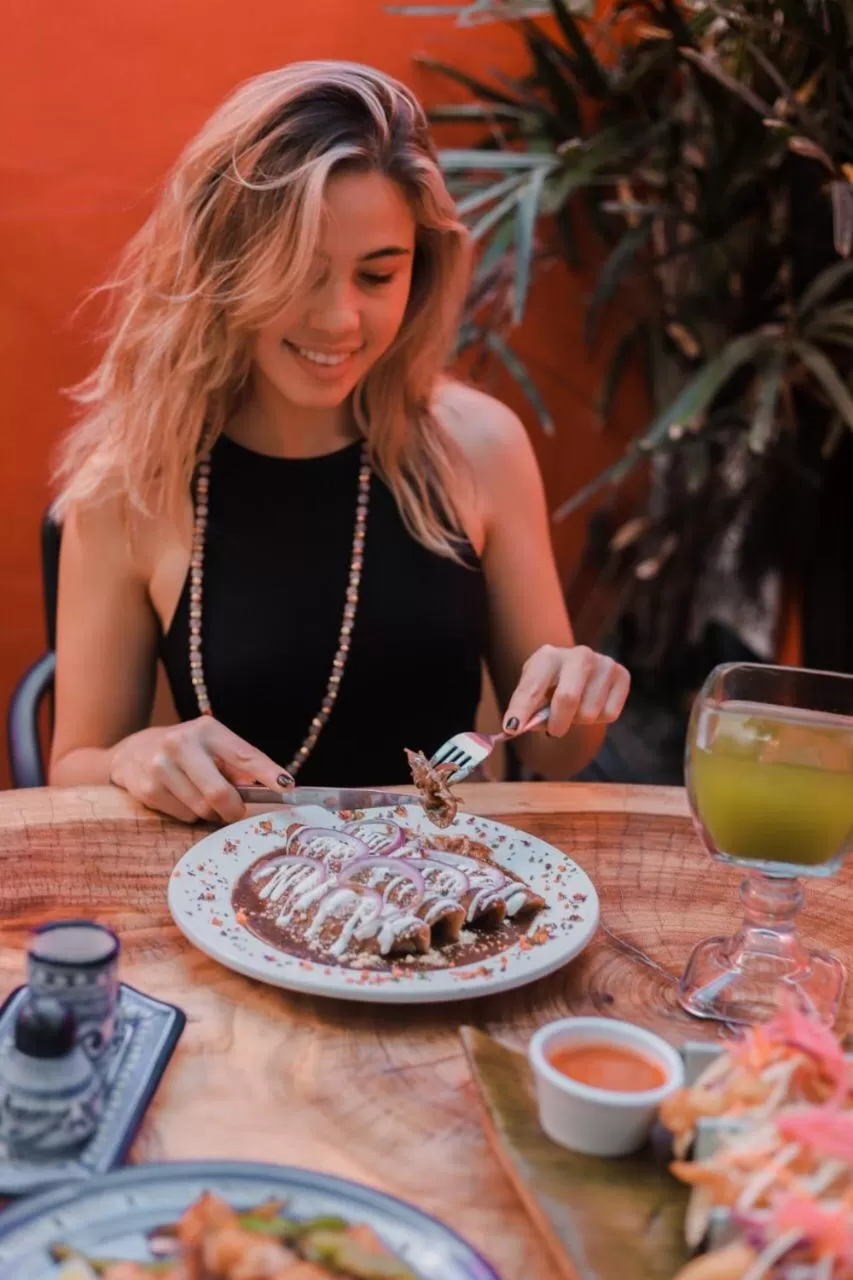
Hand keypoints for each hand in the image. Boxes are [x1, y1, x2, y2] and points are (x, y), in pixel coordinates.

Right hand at [109, 717, 292, 823]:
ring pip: (202, 809)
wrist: (133, 751)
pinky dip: (189, 813)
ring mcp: (160, 767)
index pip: (244, 755)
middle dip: (234, 809)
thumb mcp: (212, 747)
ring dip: (209, 811)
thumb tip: (266, 789)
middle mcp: (181, 743)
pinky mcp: (147, 789)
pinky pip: (183, 815)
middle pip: (219, 792)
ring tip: (200, 795)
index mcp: (207, 729)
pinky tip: (180, 797)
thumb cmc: (187, 752)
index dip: (267, 772)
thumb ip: (238, 767)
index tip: (286, 786)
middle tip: (236, 811)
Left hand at [503, 645, 629, 737]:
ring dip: (578, 721)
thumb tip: (515, 728)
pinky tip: (592, 704)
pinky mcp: (622, 675)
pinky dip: (598, 719)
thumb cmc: (551, 684)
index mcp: (548, 655)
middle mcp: (579, 654)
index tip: (511, 728)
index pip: (532, 686)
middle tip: (553, 731)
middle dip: (557, 722)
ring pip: (589, 713)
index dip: (521, 709)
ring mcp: (604, 663)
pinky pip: (609, 714)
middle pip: (567, 699)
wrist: (580, 670)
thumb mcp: (533, 690)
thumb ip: (525, 707)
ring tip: (574, 710)